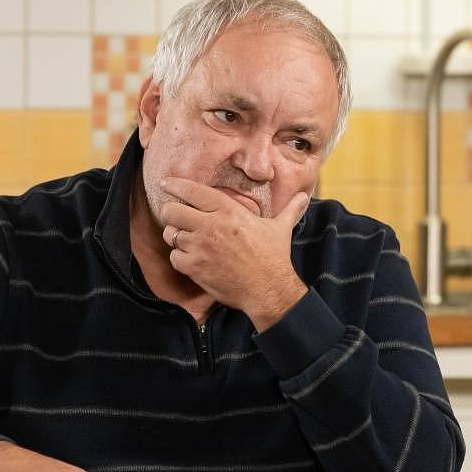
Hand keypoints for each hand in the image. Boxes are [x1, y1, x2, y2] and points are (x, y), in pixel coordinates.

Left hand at [159, 177, 308, 330]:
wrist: (268, 288)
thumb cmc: (274, 257)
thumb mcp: (281, 228)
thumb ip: (289, 209)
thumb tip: (305, 196)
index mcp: (229, 210)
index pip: (192, 190)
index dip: (175, 185)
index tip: (166, 183)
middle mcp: (211, 224)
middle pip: (171, 210)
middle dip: (171, 213)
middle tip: (176, 218)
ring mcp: (200, 246)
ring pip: (170, 234)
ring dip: (175, 237)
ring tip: (186, 240)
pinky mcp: (194, 267)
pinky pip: (174, 257)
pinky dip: (180, 258)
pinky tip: (192, 260)